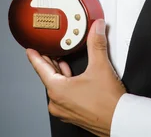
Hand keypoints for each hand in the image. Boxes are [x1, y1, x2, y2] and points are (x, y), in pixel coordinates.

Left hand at [26, 19, 125, 136]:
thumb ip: (96, 43)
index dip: (35, 56)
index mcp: (58, 90)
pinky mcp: (73, 113)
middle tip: (47, 48)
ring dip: (58, 71)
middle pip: (48, 76)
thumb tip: (96, 28)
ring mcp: (64, 109)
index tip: (30, 49)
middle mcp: (58, 102)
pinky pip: (63, 94)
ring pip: (56, 85)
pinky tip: (71, 75)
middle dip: (49, 61)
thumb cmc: (108, 102)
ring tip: (59, 58)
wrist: (120, 121)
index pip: (41, 69)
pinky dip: (65, 82)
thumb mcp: (100, 66)